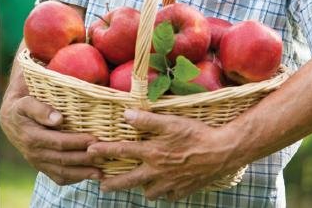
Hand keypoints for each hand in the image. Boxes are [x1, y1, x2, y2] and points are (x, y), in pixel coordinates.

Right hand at [0, 95, 102, 185]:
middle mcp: (35, 153)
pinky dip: (74, 178)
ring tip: (101, 172)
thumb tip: (58, 119)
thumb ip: (40, 110)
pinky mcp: (42, 166)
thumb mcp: (26, 103)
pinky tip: (88, 175)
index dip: (77, 142)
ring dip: (82, 174)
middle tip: (105, 156)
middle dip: (85, 159)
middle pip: (63, 159)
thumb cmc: (22, 106)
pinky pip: (58, 177)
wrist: (10, 118)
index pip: (59, 142)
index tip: (95, 139)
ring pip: (62, 172)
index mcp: (32, 137)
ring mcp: (38, 162)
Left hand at [87, 109, 242, 200]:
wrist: (222, 152)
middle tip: (102, 185)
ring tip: (140, 181)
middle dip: (113, 183)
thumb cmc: (196, 133)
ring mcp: (170, 184)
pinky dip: (164, 191)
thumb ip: (147, 120)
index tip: (89, 152)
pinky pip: (168, 195)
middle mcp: (157, 172)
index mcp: (153, 153)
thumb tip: (125, 115)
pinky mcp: (183, 191)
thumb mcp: (171, 122)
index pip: (123, 152)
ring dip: (142, 187)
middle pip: (129, 181)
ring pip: (149, 192)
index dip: (104, 151)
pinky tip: (165, 185)